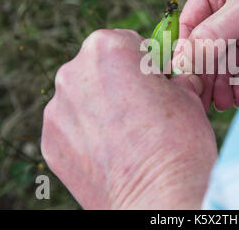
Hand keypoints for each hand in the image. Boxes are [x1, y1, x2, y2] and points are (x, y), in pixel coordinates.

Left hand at [41, 29, 216, 208]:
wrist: (160, 197)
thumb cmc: (179, 140)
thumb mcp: (188, 94)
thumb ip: (173, 78)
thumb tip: (175, 80)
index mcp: (107, 47)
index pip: (126, 42)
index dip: (144, 61)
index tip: (154, 80)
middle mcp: (73, 72)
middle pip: (99, 67)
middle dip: (119, 81)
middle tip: (143, 108)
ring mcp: (57, 109)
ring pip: (83, 97)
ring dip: (100, 107)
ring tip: (127, 134)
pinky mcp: (50, 142)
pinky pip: (71, 126)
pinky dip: (87, 134)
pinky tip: (110, 151)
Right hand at [173, 0, 238, 109]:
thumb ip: (212, 34)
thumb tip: (180, 60)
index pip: (189, 23)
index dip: (186, 51)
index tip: (185, 77)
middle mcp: (227, 9)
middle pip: (204, 48)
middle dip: (205, 73)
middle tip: (204, 98)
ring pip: (221, 64)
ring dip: (221, 84)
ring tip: (224, 102)